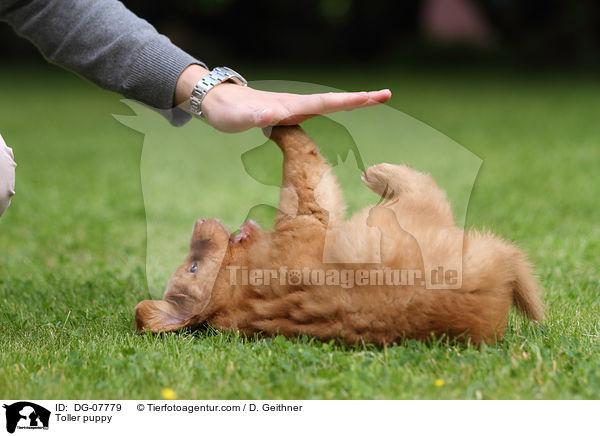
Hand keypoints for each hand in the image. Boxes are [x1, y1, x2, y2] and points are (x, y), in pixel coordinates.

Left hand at [174, 65, 390, 132]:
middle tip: (386, 95)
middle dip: (360, 99)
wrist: (216, 100)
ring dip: (351, 102)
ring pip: (327, 104)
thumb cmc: (225, 112)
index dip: (349, 101)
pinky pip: (318, 111)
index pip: (325, 103)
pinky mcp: (288, 114)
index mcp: (289, 107)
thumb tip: (272, 116)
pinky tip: (344, 109)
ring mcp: (292, 109)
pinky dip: (336, 108)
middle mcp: (295, 105)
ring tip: (374, 100)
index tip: (372, 97)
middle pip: (333, 101)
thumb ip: (253, 117)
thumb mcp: (237, 117)